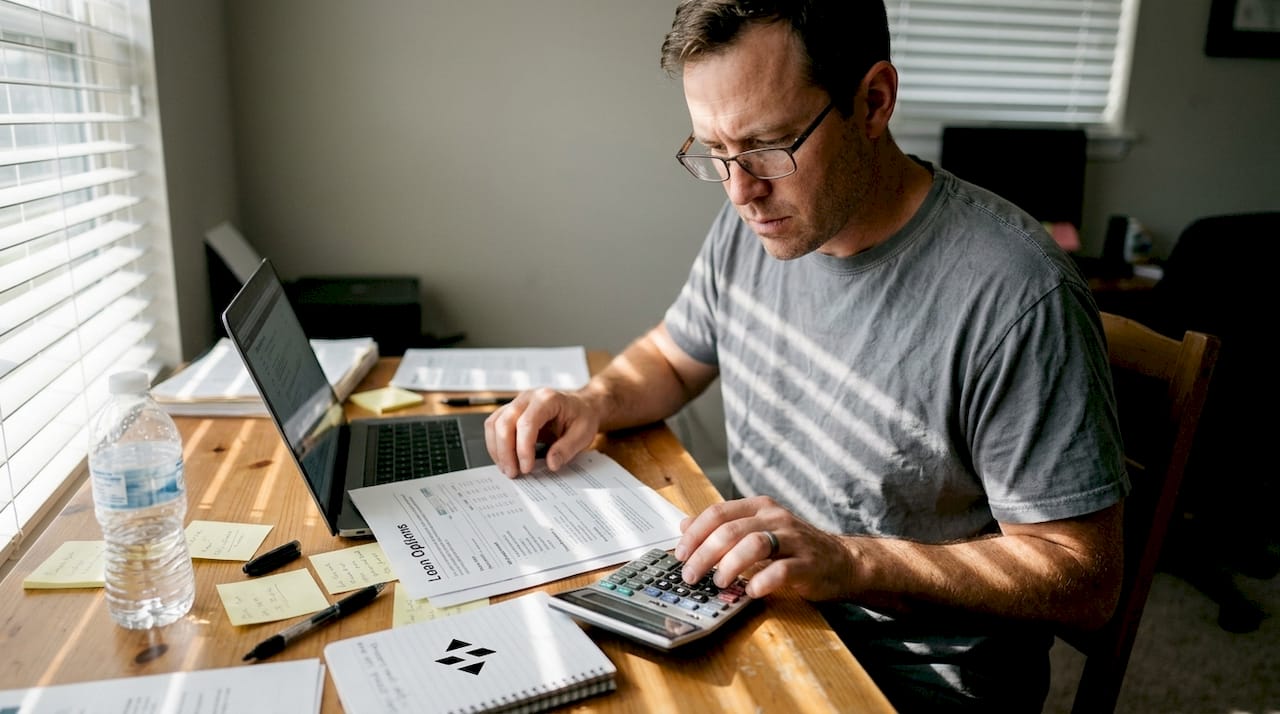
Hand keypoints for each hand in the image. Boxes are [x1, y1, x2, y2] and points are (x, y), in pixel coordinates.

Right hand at [483, 388, 600, 476]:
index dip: (523, 448)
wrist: (580, 405)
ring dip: (497, 449)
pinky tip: (505, 459)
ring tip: (508, 469)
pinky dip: (495, 444)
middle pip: (505, 422)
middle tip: (513, 473)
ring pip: (494, 423)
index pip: (526, 423)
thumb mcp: (584, 433)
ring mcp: (517, 402)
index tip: (526, 468)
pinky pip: (494, 425)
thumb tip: (551, 464)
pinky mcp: (511, 411)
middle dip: (505, 452)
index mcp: (547, 399)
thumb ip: (568, 448)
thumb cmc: (582, 416)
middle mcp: (528, 397)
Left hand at [674, 495, 854, 600]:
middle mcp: (775, 518)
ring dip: (729, 565)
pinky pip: (781, 570)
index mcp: (760, 507)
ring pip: (754, 544)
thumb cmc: (794, 549)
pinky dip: (761, 581)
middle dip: (704, 554)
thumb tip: (684, 525)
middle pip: (730, 530)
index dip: (695, 533)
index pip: (718, 513)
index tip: (680, 554)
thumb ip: (723, 527)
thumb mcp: (757, 531)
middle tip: (690, 575)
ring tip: (719, 583)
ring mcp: (794, 539)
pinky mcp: (808, 563)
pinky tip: (750, 591)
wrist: (842, 562)